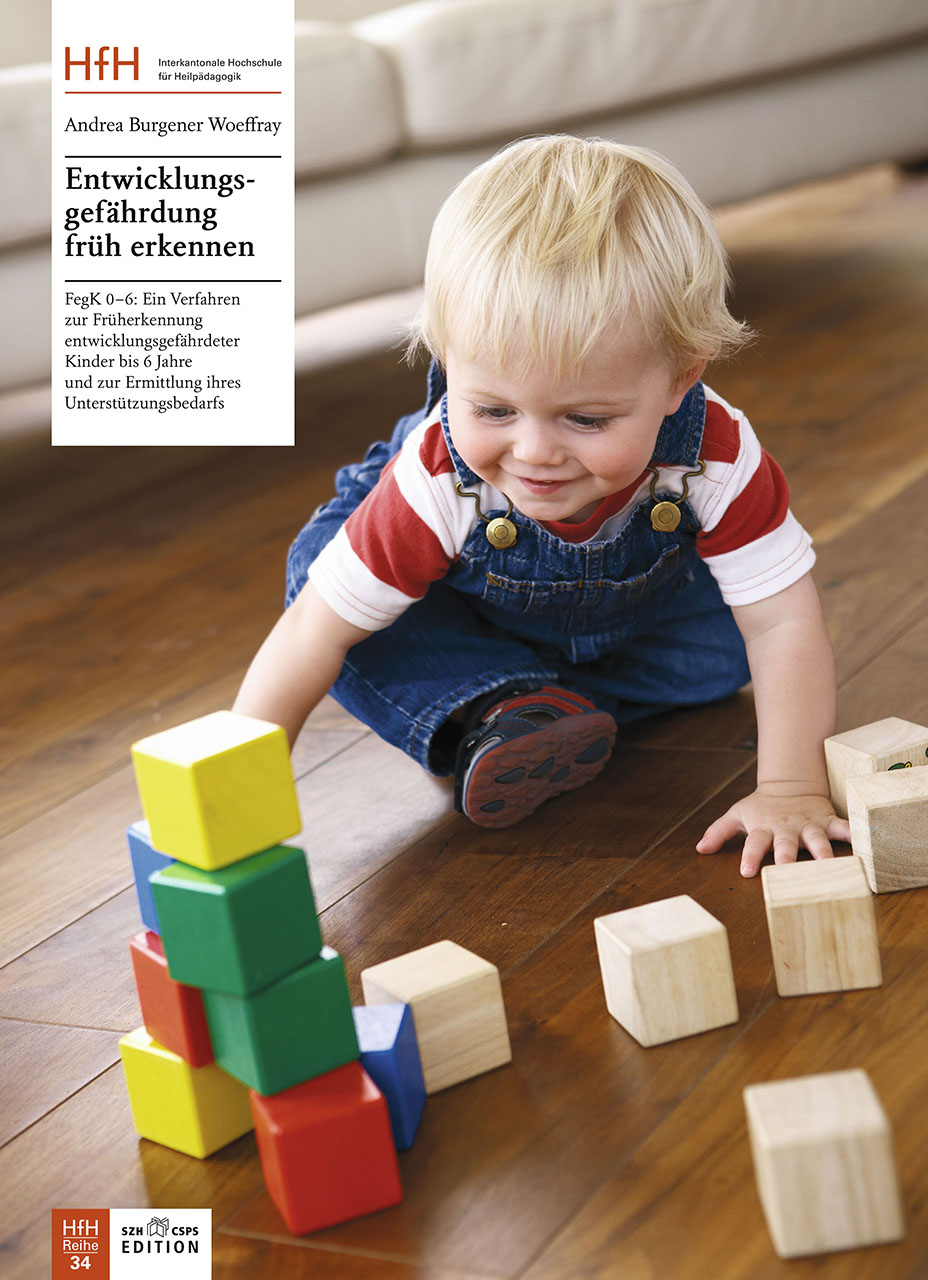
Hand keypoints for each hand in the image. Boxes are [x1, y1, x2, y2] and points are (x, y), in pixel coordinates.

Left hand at [696, 786, 851, 877]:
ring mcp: (809, 825)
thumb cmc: (761, 807)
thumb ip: (719, 832)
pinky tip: (863, 844)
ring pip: (817, 840)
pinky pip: (843, 828)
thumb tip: (700, 849)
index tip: (746, 871)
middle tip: (787, 871)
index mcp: (764, 828)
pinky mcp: (827, 821)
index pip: (754, 843)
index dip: (750, 856)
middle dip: (787, 858)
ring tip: (829, 866)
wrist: (789, 785)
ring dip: (822, 852)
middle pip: (786, 844)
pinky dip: (853, 834)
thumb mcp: (737, 815)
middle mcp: (787, 829)